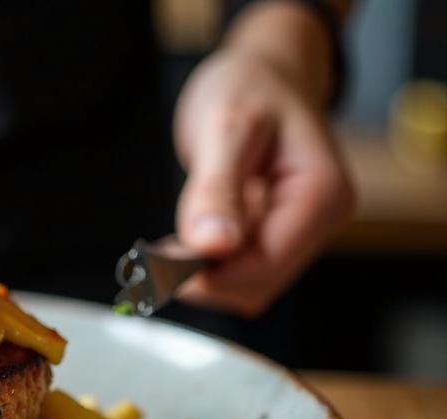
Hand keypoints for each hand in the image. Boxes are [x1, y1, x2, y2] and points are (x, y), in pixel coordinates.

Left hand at [173, 7, 353, 316]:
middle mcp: (321, 220)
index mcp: (322, 195)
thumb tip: (213, 247)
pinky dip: (208, 263)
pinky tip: (189, 235)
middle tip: (157, 250)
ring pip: (247, 285)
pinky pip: (240, 269)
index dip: (211, 276)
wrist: (263, 73)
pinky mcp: (277, 234)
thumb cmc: (250, 86)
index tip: (161, 262)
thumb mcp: (226, 126)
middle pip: (258, 284)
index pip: (266, 267)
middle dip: (205, 275)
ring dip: (203, 272)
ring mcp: (301, 230)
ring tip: (174, 236)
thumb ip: (218, 189)